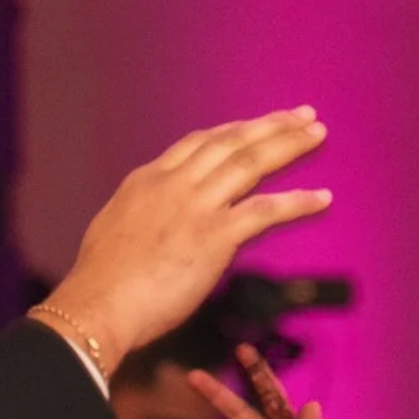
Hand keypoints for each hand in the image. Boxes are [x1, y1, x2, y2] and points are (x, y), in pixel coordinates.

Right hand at [44, 111, 332, 373]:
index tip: (255, 126)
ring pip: (251, 163)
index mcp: (148, 180)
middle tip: (302, 114)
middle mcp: (175, 183)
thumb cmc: (99, 284)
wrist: (97, 304)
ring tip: (318, 133)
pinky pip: (266, 211)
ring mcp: (196, 207)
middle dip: (270, 125)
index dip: (233, 132)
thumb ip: (141, 217)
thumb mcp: (113, 232)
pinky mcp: (216, 237)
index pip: (199, 144)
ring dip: (289, 145)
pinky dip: (298, 202)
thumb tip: (152, 224)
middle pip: (231, 142)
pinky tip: (322, 198)